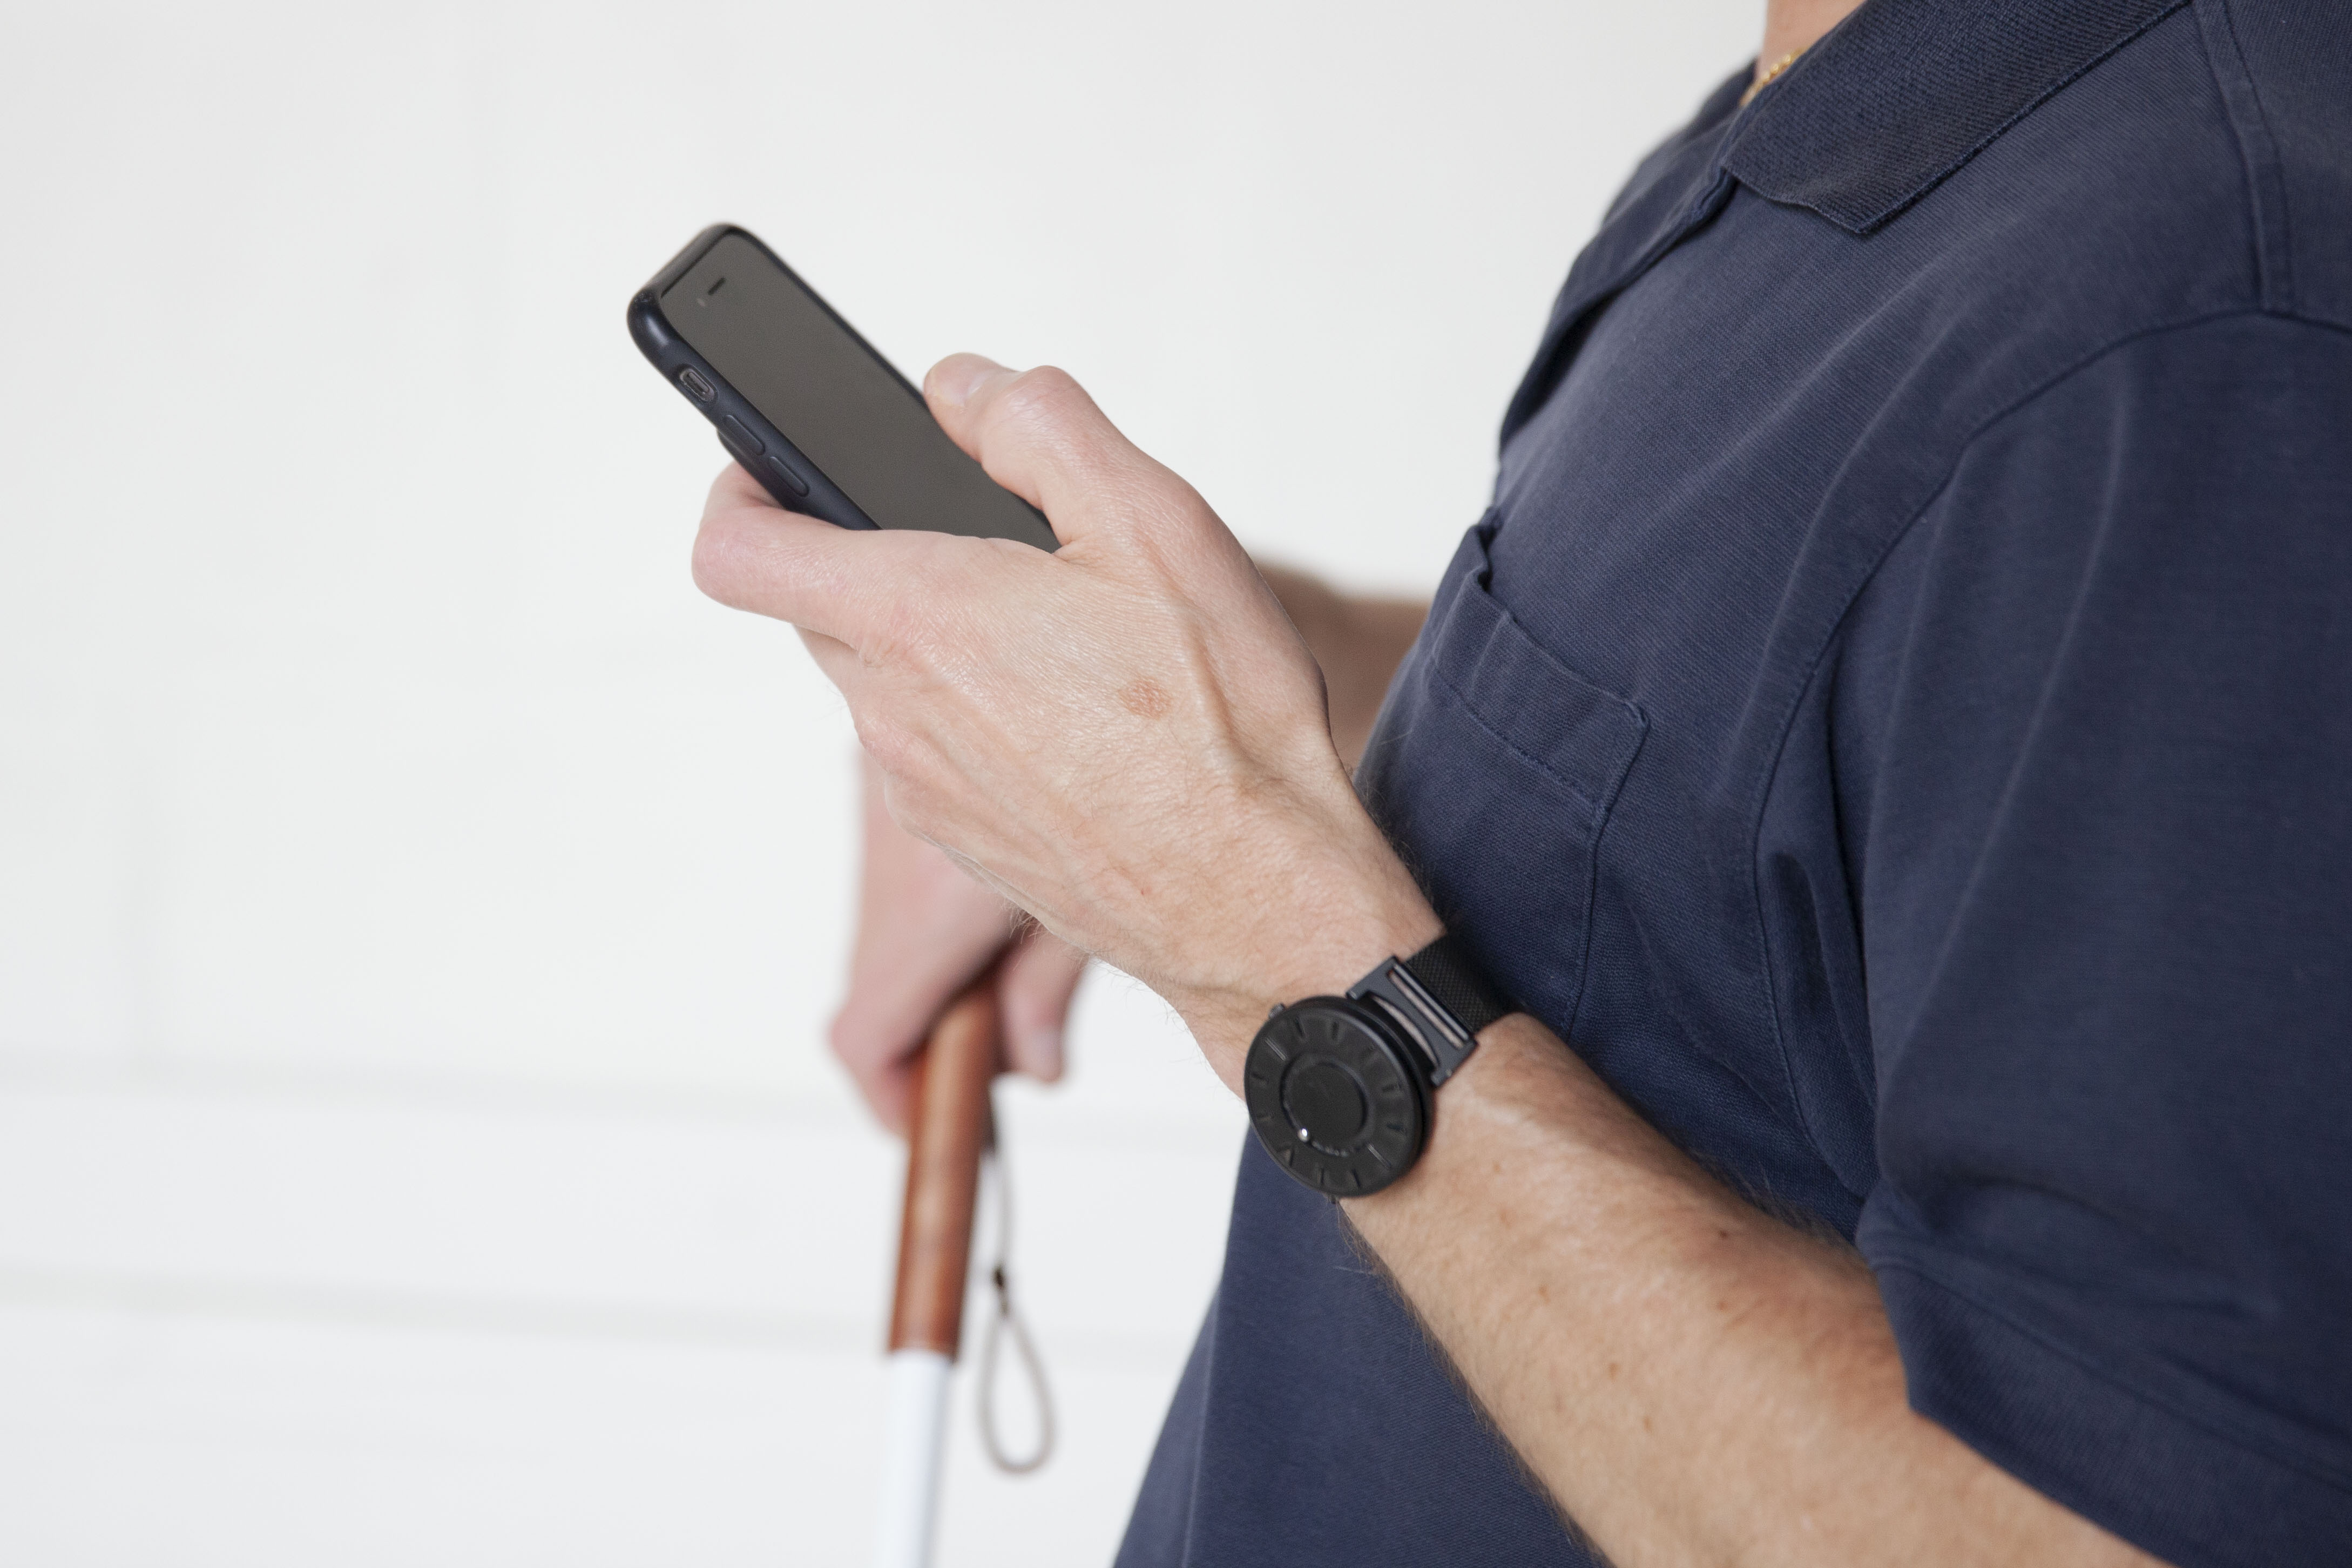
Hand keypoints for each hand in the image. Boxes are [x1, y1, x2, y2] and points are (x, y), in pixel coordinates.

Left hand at [692, 356, 1437, 1080]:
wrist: (1258, 900)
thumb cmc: (1220, 721)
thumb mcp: (1153, 521)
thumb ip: (1039, 426)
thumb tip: (957, 388)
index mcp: (916, 617)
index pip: (735, 551)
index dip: (739, 491)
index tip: (776, 466)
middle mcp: (892, 713)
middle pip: (821, 608)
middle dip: (883, 558)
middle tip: (998, 546)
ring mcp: (921, 791)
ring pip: (885, 683)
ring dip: (943, 645)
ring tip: (1066, 638)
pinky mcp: (963, 845)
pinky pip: (933, 754)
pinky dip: (980, 720)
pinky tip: (1084, 722)